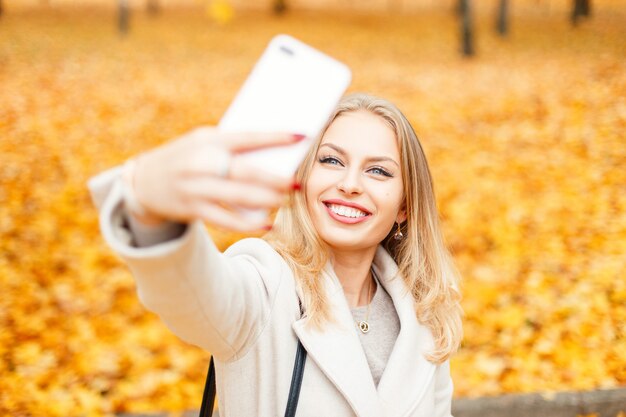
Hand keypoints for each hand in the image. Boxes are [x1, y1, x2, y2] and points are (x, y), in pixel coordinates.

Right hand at [125, 127, 303, 231]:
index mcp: (208, 140)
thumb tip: (273, 157)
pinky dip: (248, 224)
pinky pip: (225, 219)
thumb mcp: (203, 142)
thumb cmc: (186, 157)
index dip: (274, 137)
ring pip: (237, 197)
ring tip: (284, 200)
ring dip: (265, 200)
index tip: (300, 137)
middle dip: (273, 178)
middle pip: (244, 172)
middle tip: (295, 182)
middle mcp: (201, 163)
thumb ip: (232, 147)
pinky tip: (266, 224)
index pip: (246, 137)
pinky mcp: (192, 210)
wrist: (143, 181)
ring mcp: (195, 188)